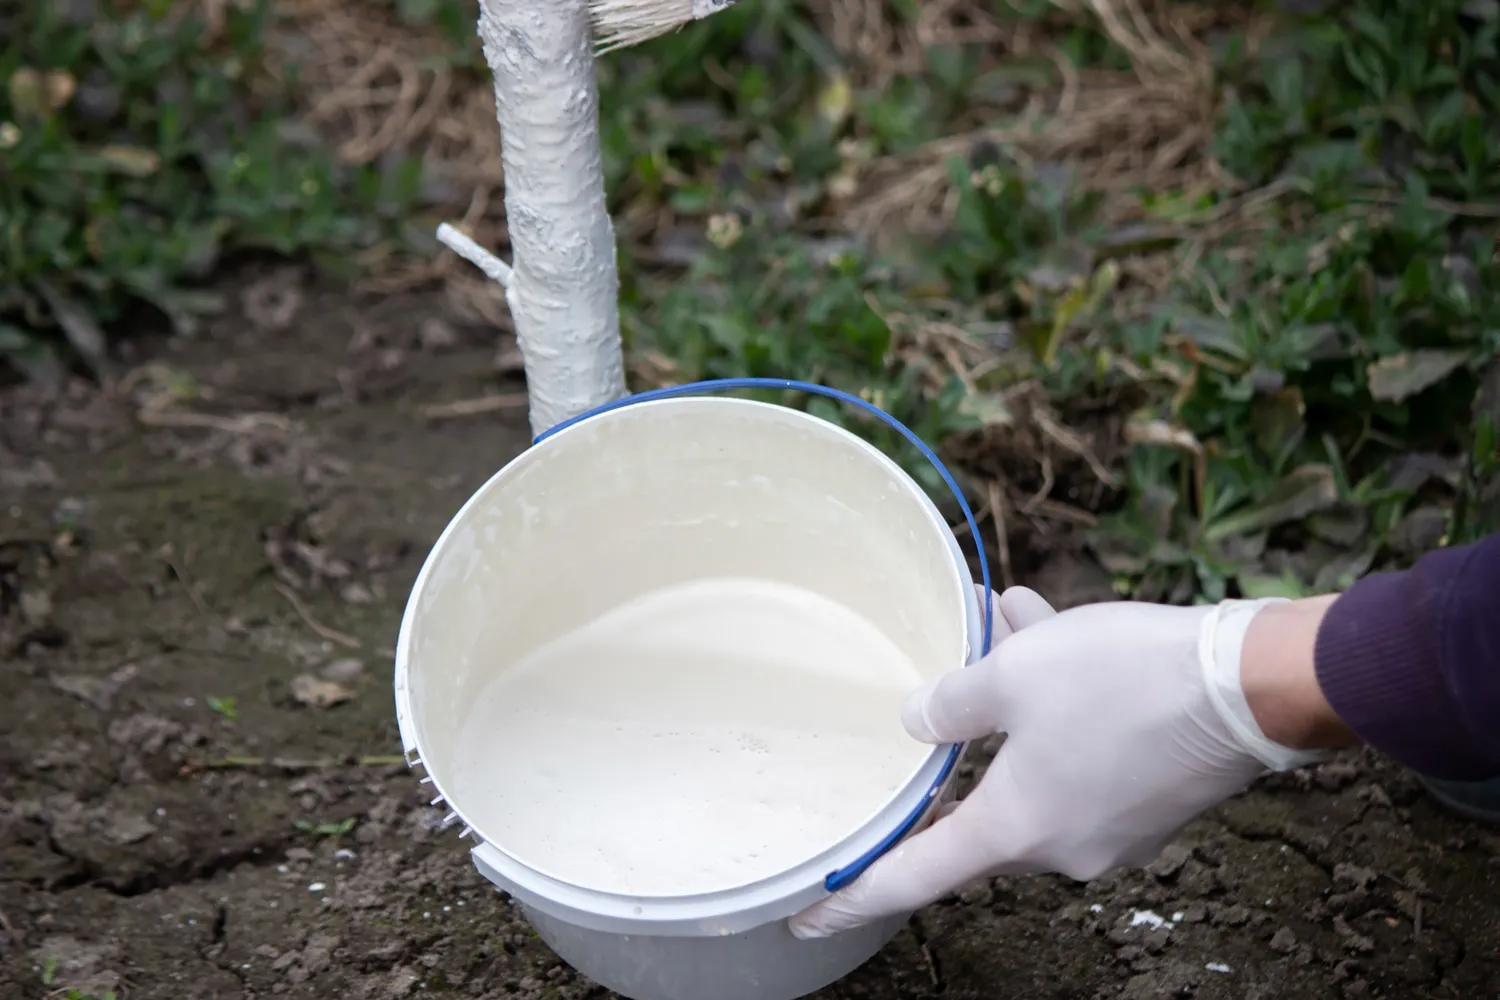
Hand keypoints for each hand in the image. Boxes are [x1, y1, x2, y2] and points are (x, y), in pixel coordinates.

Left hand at [788, 589, 1327, 939]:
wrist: (1252, 684)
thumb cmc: (1128, 681)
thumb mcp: (1016, 674)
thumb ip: (951, 704)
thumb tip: (918, 721)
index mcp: (1015, 830)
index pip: (912, 878)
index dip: (855, 895)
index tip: (809, 914)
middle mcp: (1061, 847)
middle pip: (981, 802)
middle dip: (959, 736)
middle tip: (938, 686)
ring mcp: (1110, 829)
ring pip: (1035, 761)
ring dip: (1015, 698)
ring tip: (1006, 620)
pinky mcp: (1149, 801)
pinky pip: (1081, 755)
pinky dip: (1059, 704)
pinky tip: (1047, 626)